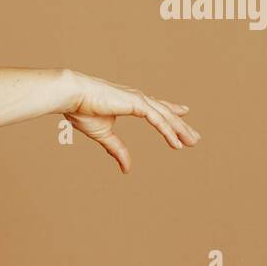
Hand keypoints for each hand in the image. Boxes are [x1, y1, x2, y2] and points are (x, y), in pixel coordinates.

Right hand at [62, 71, 200, 172]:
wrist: (72, 96)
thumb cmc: (82, 110)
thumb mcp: (103, 135)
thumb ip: (117, 149)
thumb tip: (127, 169)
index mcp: (129, 102)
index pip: (155, 107)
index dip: (169, 111)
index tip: (183, 112)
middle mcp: (137, 99)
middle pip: (165, 112)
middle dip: (180, 125)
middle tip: (194, 137)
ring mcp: (138, 100)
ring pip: (165, 116)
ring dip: (180, 130)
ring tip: (192, 141)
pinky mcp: (137, 103)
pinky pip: (158, 119)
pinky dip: (168, 131)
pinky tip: (176, 142)